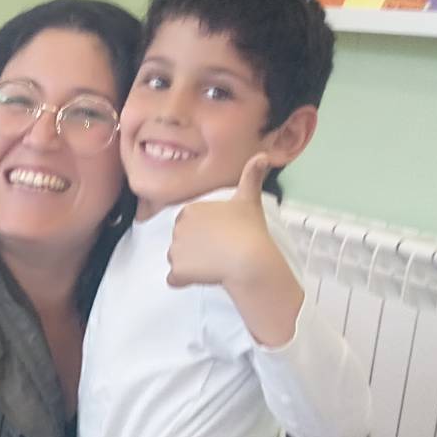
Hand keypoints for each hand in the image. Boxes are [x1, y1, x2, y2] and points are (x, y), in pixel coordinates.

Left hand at [165, 155, 286, 288]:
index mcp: (190, 210)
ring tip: (214, 263)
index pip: (189, 224)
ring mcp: (175, 250)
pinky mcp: (177, 270)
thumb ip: (252, 176)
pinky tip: (203, 276)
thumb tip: (263, 156)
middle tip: (220, 250)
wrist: (249, 258)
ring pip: (178, 260)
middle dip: (197, 248)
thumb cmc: (249, 229)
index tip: (221, 235)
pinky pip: (174, 279)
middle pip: (182, 241)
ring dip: (191, 264)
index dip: (204, 232)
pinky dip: (183, 281)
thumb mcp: (249, 200)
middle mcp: (177, 228)